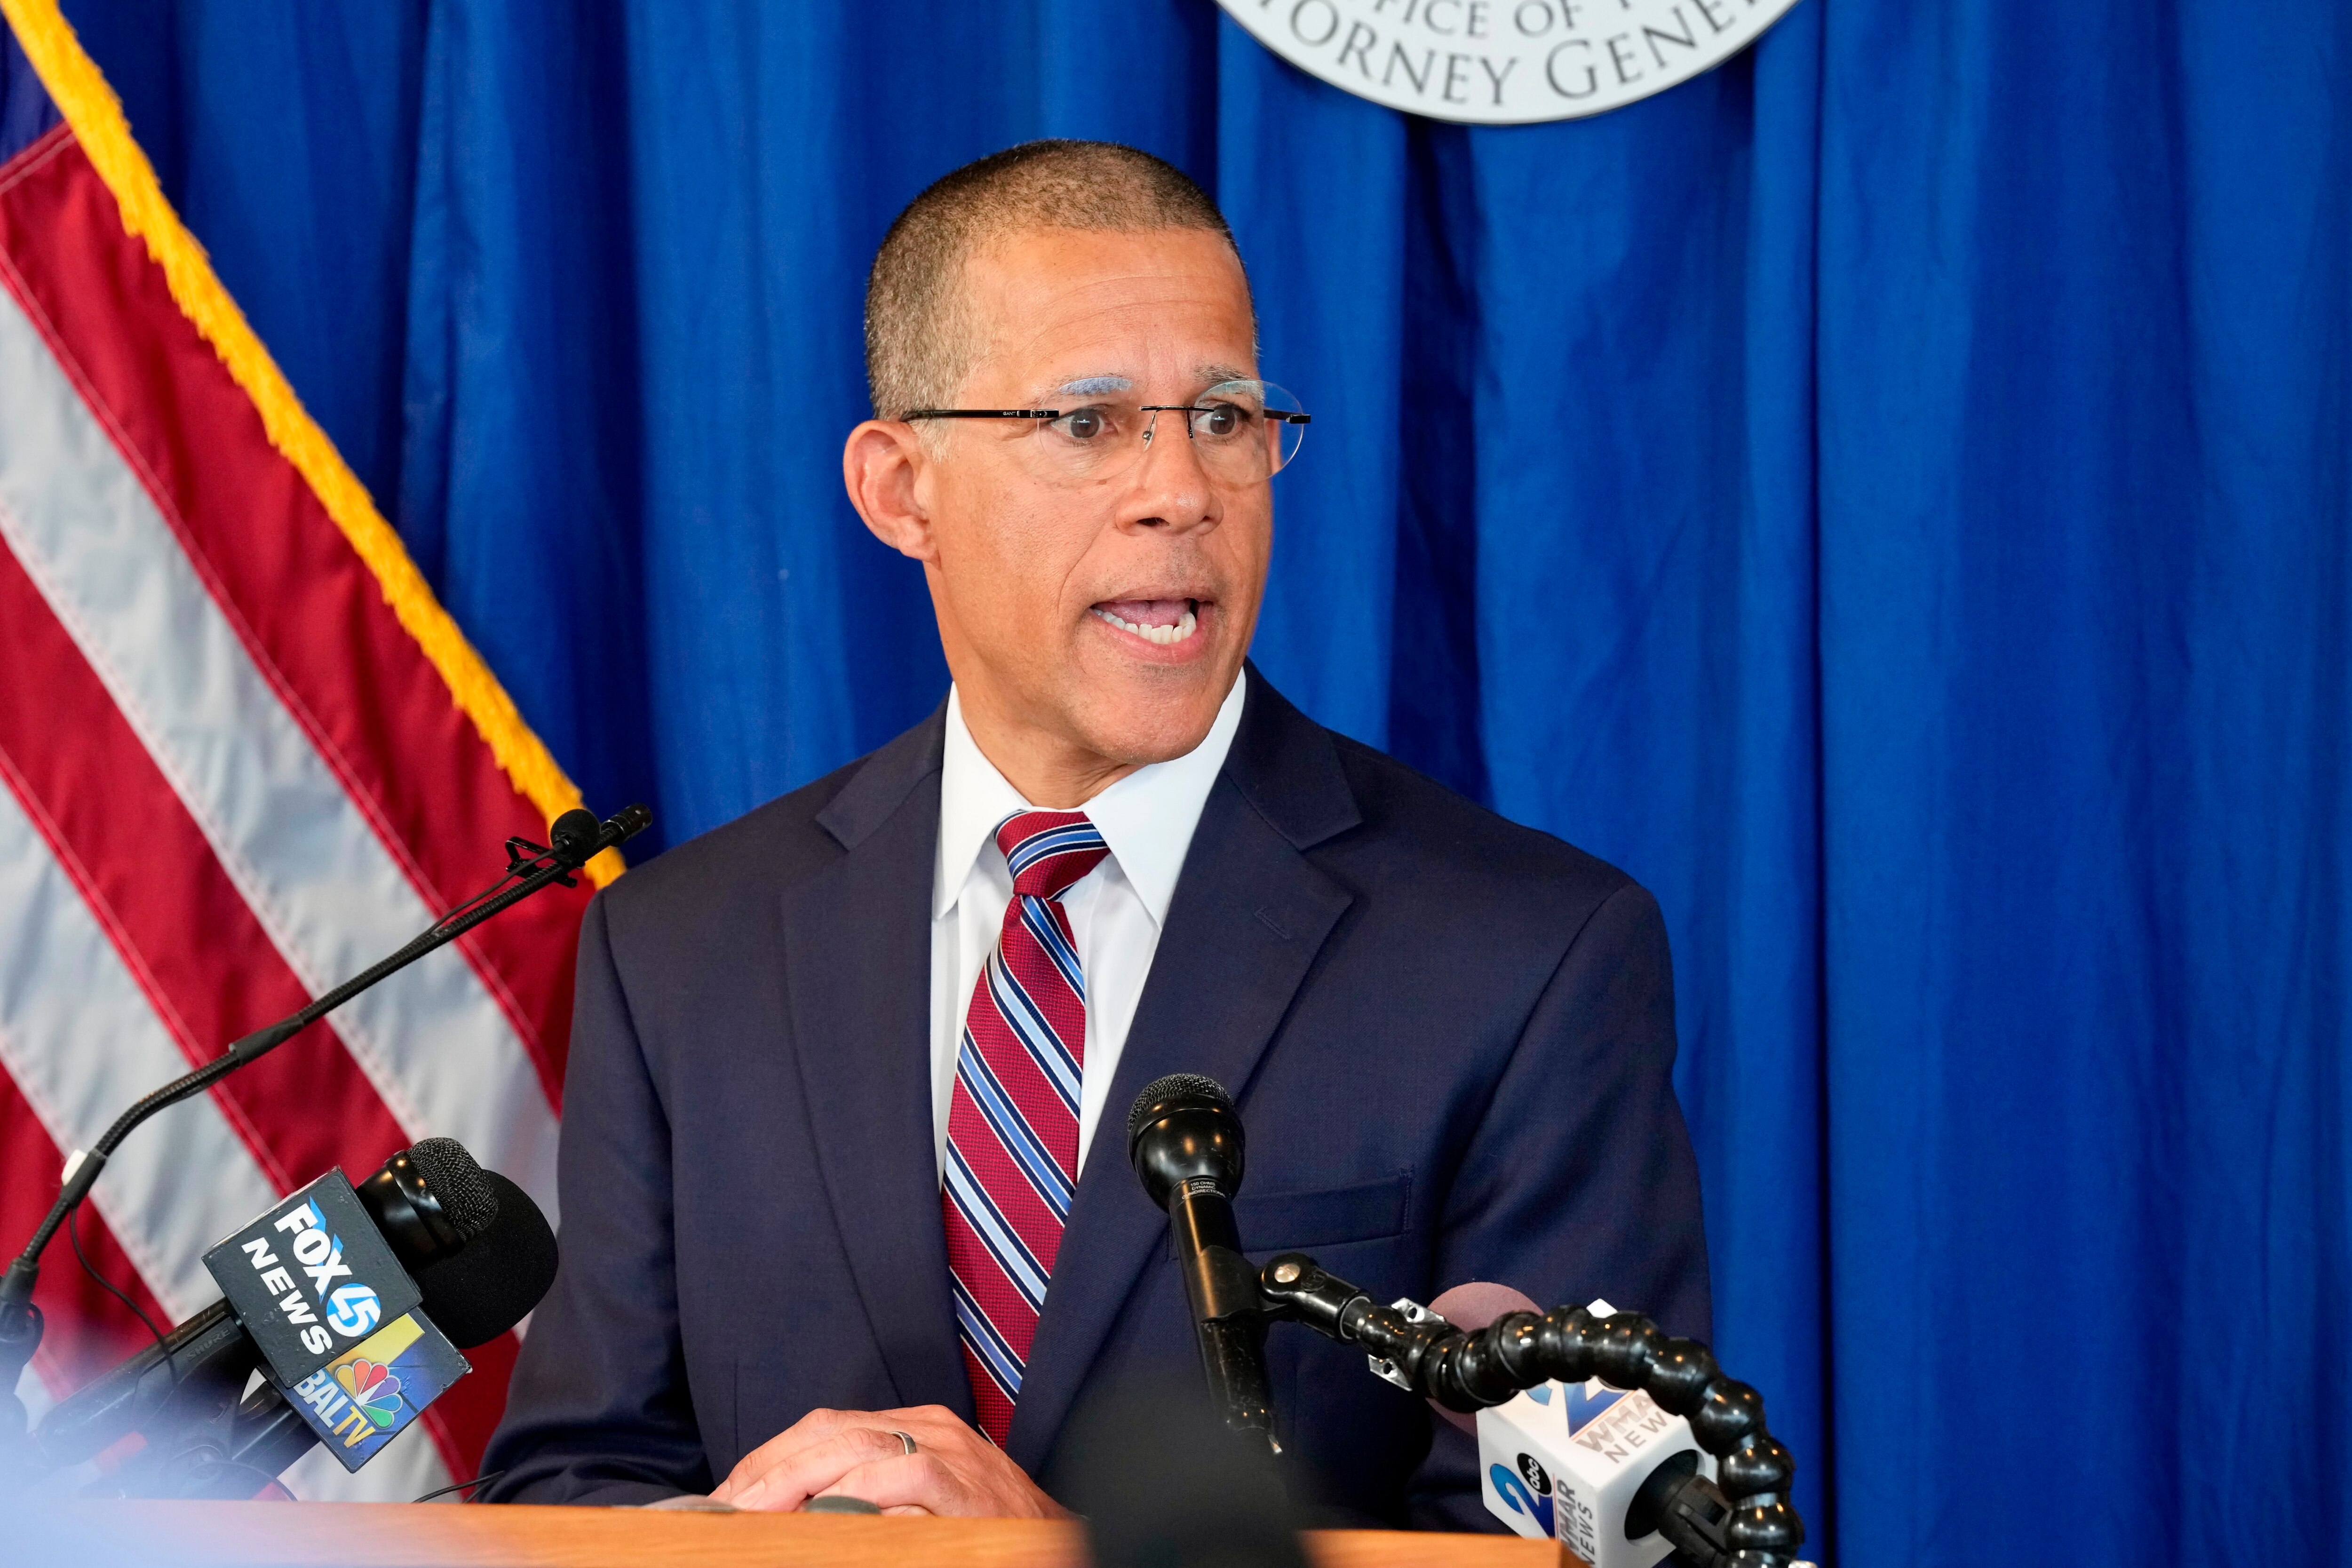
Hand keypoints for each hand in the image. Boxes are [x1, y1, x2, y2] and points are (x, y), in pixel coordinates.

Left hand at [710, 1404, 1071, 1517]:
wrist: (1062, 1544)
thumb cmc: (982, 1533)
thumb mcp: (917, 1507)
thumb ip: (865, 1501)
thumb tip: (788, 1517)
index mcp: (911, 1426)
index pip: (822, 1426)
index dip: (767, 1461)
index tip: (722, 1498)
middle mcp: (929, 1427)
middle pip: (829, 1431)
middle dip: (768, 1473)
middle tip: (723, 1513)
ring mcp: (952, 1453)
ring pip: (858, 1448)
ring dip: (796, 1484)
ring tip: (754, 1519)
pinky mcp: (968, 1486)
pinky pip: (906, 1481)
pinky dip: (859, 1497)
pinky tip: (825, 1518)